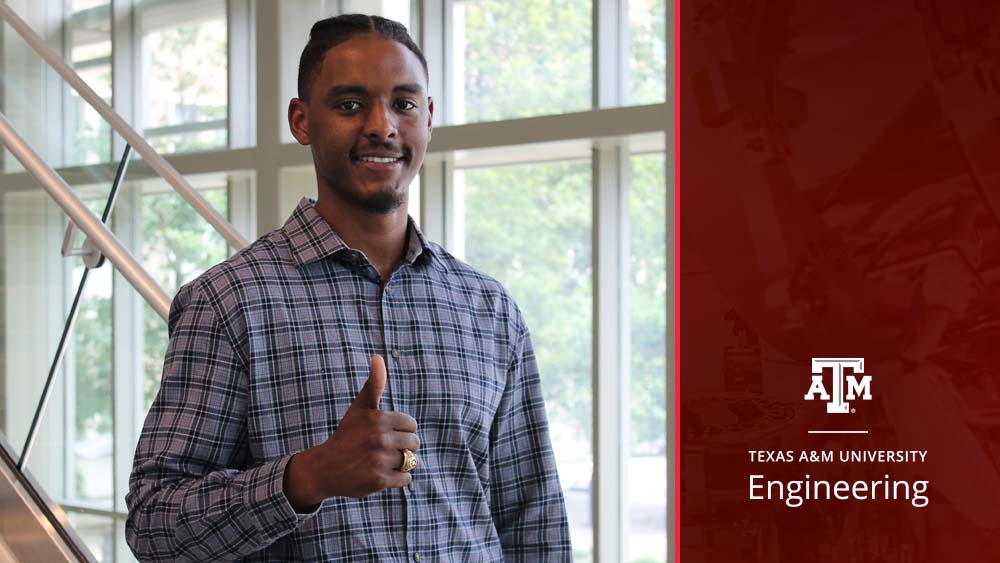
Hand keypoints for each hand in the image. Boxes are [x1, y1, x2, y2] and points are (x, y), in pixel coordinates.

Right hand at [283, 355, 418, 509]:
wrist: (325, 468)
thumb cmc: (347, 435)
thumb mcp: (360, 408)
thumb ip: (374, 383)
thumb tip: (378, 357)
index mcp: (378, 418)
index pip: (411, 425)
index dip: (401, 430)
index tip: (384, 433)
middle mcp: (379, 438)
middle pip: (414, 443)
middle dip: (402, 446)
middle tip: (382, 449)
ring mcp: (379, 460)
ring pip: (410, 461)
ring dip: (399, 463)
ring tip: (381, 461)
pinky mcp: (379, 481)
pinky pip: (406, 478)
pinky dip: (398, 478)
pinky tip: (381, 473)